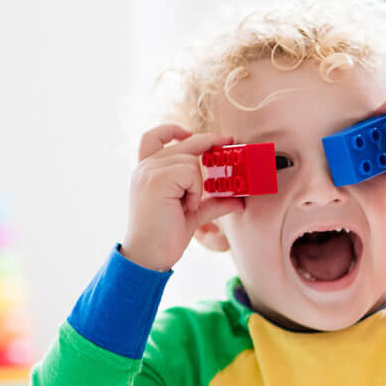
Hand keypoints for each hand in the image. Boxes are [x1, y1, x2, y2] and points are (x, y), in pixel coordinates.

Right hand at [121, 126, 245, 271]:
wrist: (149, 255)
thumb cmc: (165, 236)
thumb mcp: (193, 214)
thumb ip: (213, 203)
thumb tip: (239, 200)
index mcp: (147, 171)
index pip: (154, 137)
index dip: (173, 130)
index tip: (190, 133)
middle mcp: (145, 167)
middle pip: (184, 144)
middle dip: (210, 143)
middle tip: (230, 141)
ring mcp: (149, 171)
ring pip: (191, 160)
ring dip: (198, 184)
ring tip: (186, 206)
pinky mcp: (156, 178)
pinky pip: (190, 172)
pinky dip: (195, 189)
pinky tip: (185, 206)